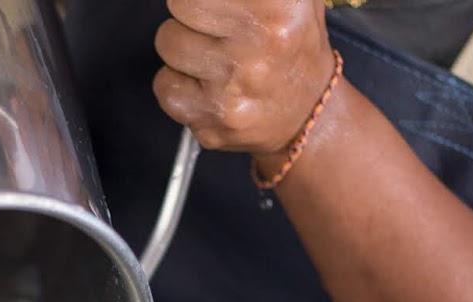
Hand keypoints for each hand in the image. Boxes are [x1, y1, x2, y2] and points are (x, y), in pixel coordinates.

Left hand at [153, 0, 335, 155]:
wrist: (308, 112)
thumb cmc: (289, 40)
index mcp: (283, 5)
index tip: (210, 9)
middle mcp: (265, 41)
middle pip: (182, 2)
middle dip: (191, 11)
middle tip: (214, 24)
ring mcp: (238, 83)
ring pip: (168, 42)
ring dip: (183, 48)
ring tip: (214, 56)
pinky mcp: (215, 118)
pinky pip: (164, 87)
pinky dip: (177, 85)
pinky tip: (206, 86)